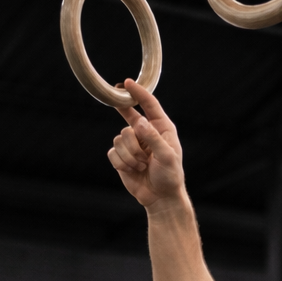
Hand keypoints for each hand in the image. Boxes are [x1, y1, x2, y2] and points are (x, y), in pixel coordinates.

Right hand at [108, 79, 184, 209]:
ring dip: (130, 156)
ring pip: (119, 139)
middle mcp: (146, 132)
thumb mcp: (166, 156)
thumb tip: (138, 122)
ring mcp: (132, 144)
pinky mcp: (121, 156)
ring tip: (142, 166)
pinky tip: (133, 170)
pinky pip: (112, 152)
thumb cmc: (169, 176)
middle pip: (129, 123)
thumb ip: (153, 138)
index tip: (127, 83)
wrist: (160, 197)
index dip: (137, 93)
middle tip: (141, 153)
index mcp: (161, 128)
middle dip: (134, 143)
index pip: (149, 105)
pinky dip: (122, 163)